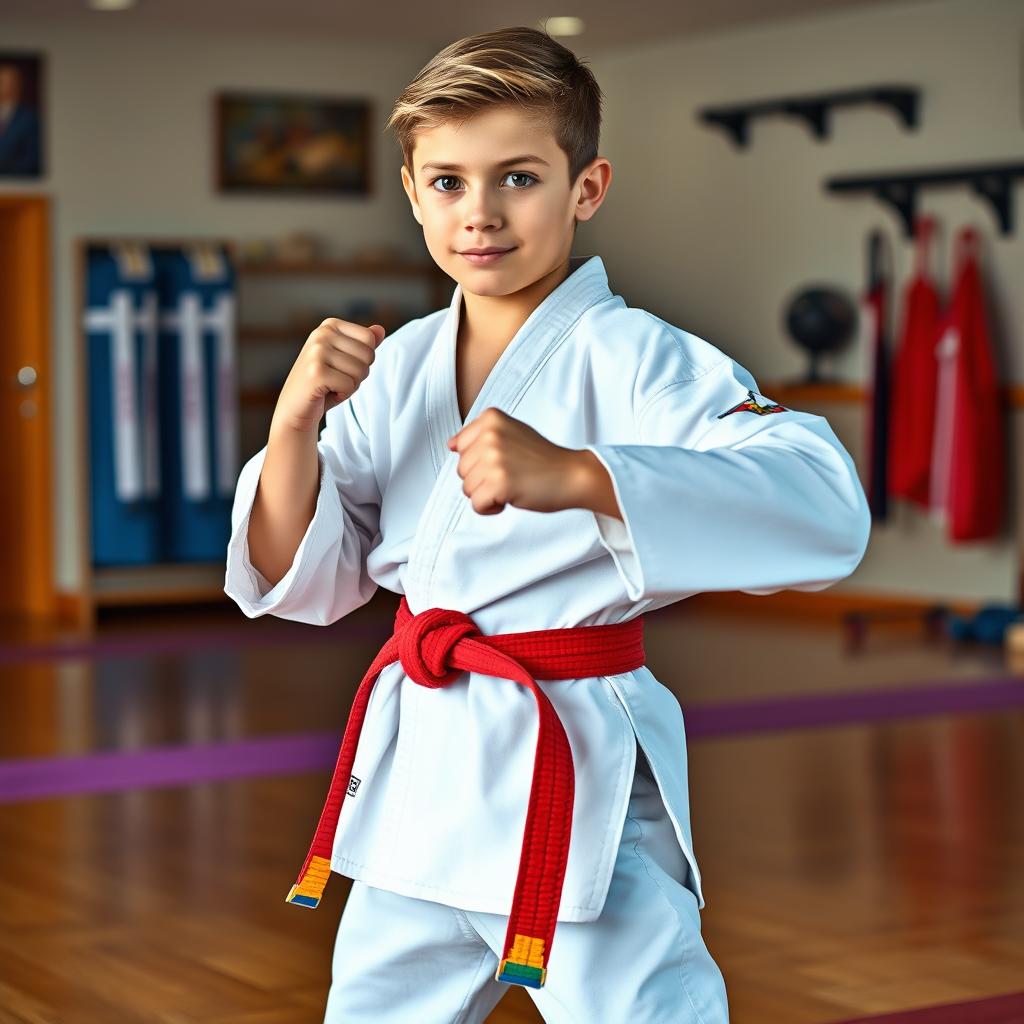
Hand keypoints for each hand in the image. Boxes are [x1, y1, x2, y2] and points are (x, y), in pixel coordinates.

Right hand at [271, 318, 386, 436]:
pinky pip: (350, 385)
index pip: (370, 338)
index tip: (343, 366)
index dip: (364, 359)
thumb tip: (380, 330)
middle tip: (337, 379)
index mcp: (330, 325)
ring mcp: (317, 352)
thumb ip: (364, 344)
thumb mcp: (347, 361)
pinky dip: (343, 395)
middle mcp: (321, 333)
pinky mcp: (316, 372)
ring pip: (361, 371)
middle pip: (368, 355)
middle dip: (359, 374)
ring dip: (350, 386)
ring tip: (331, 386)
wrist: (295, 407)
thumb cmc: (325, 384)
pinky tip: (326, 392)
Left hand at [447, 408, 583, 515]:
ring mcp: (494, 459)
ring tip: (513, 484)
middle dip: (483, 478)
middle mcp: (490, 435)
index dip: (480, 460)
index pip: (460, 447)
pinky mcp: (499, 483)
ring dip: (488, 493)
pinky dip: (491, 508)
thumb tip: (450, 444)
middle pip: (461, 470)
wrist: (571, 474)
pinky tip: (511, 497)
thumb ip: (480, 436)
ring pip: (467, 489)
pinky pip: (477, 505)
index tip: (504, 459)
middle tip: (512, 473)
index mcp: (491, 418)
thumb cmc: (543, 459)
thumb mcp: (510, 433)